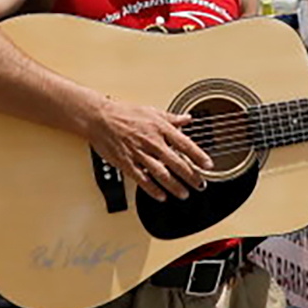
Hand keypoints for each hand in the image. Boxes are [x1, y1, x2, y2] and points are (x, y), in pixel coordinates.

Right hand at [81, 94, 216, 199]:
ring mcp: (139, 153)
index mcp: (160, 128)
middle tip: (200, 185)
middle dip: (191, 176)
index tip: (208, 165)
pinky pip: (142, 179)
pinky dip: (153, 189)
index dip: (199, 156)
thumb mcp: (152, 111)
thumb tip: (187, 118)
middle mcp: (152, 141)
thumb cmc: (124, 113)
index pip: (185, 144)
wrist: (100, 118)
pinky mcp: (127, 163)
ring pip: (161, 174)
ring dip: (175, 186)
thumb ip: (172, 118)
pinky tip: (161, 196)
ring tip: (184, 194)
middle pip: (176, 162)